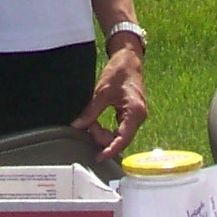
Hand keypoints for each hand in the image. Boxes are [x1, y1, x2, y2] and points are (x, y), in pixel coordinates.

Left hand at [74, 39, 148, 159]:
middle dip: (102, 137)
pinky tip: (96, 123)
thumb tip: (78, 127)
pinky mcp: (131, 115)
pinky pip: (119, 129)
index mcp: (135, 112)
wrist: (129, 59)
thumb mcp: (101, 92)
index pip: (123, 139)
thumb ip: (90, 112)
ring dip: (103, 133)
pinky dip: (107, 129)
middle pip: (120, 139)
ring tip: (91, 121)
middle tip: (88, 124)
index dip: (110, 150)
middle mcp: (139, 117)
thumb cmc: (119, 72)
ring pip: (119, 135)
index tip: (98, 157)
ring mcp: (136, 117)